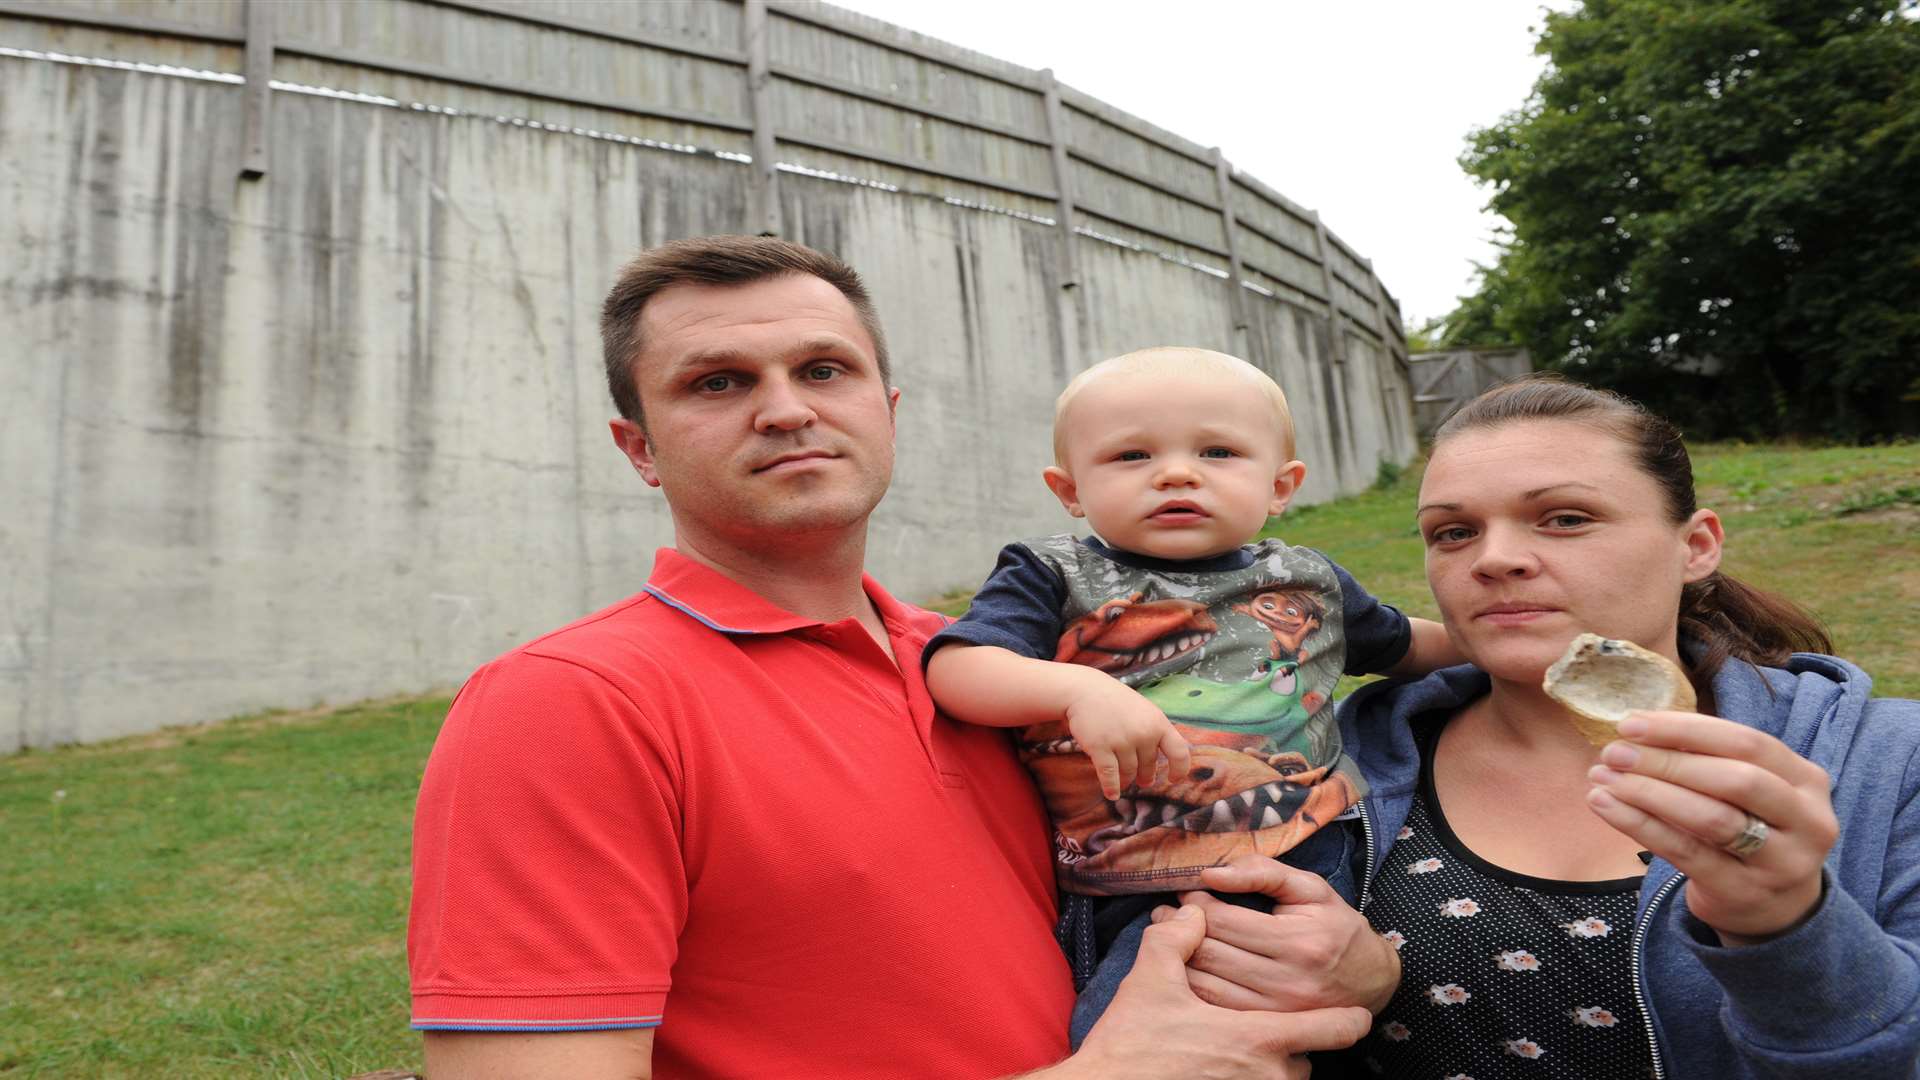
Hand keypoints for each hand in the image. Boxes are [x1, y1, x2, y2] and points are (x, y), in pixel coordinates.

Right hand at [1064, 680, 1190, 798]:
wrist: (1084, 691)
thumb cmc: (1116, 702)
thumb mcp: (1145, 711)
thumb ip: (1157, 732)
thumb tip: (1168, 761)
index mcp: (1158, 722)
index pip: (1179, 752)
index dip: (1179, 769)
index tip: (1173, 779)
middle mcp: (1143, 733)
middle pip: (1148, 766)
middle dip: (1145, 776)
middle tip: (1143, 781)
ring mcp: (1121, 741)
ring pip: (1128, 773)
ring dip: (1126, 781)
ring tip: (1125, 783)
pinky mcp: (1100, 747)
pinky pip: (1110, 776)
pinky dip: (1111, 788)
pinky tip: (1112, 794)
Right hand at [1066, 904, 1371, 1079]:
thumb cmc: (1131, 1042)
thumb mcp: (1149, 981)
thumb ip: (1176, 938)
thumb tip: (1195, 911)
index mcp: (1258, 1037)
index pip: (1331, 1030)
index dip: (1348, 1021)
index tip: (1357, 1015)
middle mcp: (1267, 1074)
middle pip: (1307, 1059)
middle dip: (1299, 1040)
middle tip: (1278, 1021)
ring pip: (1288, 1079)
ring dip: (1281, 1064)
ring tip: (1259, 1047)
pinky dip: (1261, 1077)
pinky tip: (1243, 1066)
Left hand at [1160, 855, 1400, 1013]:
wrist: (1372, 980)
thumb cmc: (1337, 926)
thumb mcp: (1310, 888)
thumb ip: (1263, 873)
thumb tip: (1211, 872)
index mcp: (1296, 941)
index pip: (1224, 920)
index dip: (1195, 903)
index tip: (1185, 892)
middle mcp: (1286, 979)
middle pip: (1211, 952)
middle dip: (1178, 929)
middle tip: (1163, 914)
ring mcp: (1276, 1009)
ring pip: (1207, 984)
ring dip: (1178, 960)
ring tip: (1170, 938)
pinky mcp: (1269, 1025)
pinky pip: (1217, 1007)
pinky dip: (1193, 987)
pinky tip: (1186, 968)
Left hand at [1585, 709, 1837, 942]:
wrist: (1777, 909)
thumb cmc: (1751, 830)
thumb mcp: (1750, 792)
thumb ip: (1709, 760)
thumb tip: (1639, 732)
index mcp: (1807, 781)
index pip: (1747, 742)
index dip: (1685, 729)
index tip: (1631, 724)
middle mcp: (1806, 821)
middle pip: (1734, 779)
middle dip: (1666, 761)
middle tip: (1613, 752)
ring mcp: (1781, 862)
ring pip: (1711, 818)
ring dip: (1648, 792)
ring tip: (1602, 776)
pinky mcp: (1743, 891)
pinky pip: (1685, 852)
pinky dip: (1640, 824)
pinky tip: (1605, 805)